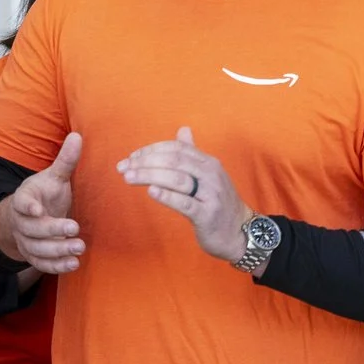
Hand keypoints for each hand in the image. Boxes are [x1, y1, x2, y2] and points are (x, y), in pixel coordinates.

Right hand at [0, 133, 85, 274]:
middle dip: (53, 230)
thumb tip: (77, 135)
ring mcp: (26, 240)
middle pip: (32, 229)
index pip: (21, 202)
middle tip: (75, 229)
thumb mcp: (52, 177)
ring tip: (78, 248)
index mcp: (25, 199)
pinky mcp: (34, 255)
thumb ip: (65, 161)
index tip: (37, 210)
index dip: (27, 206)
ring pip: (37, 249)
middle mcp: (22, 222)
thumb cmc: (43, 194)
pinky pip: (42, 263)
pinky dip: (56, 266)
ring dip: (57, 250)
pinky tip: (73, 264)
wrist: (28, 217)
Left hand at [118, 127, 253, 263]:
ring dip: (149, 176)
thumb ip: (193, 153)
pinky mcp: (207, 215)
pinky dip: (167, 196)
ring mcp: (211, 194)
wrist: (240, 232)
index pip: (176, 148)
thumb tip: (183, 130)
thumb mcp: (208, 175)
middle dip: (145, 161)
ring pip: (177, 178)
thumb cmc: (218, 203)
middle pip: (174, 160)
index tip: (131, 158)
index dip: (151, 150)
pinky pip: (185, 203)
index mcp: (208, 162)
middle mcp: (211, 174)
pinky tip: (151, 192)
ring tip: (129, 177)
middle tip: (124, 168)